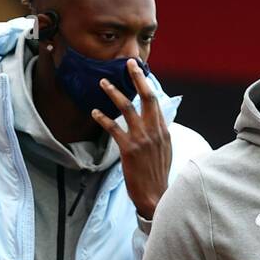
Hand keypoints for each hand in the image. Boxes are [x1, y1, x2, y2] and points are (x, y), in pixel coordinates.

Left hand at [91, 59, 171, 219]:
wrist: (156, 196)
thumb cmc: (157, 174)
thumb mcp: (165, 150)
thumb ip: (159, 133)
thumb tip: (154, 120)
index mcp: (163, 130)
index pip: (155, 101)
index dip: (146, 84)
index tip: (138, 71)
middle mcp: (154, 131)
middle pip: (147, 97)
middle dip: (137, 78)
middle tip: (128, 63)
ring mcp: (142, 139)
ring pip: (127, 108)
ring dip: (114, 93)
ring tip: (103, 83)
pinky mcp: (129, 149)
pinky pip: (113, 128)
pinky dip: (103, 118)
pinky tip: (94, 112)